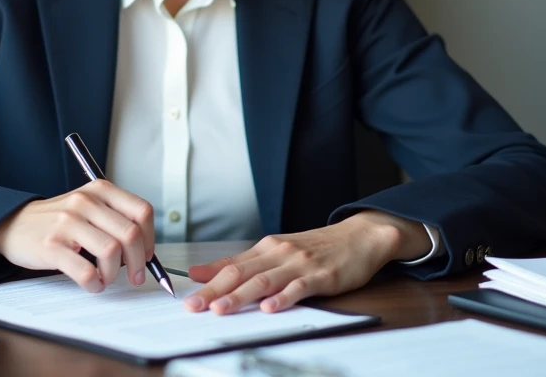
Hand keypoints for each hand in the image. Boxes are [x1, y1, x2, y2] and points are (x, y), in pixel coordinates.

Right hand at [0, 180, 154, 292]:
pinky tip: (92, 283)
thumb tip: (146, 251)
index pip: (142, 211)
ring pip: (111, 251)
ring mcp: (67, 222)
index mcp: (99, 190)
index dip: (150, 238)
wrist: (13, 225)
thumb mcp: (88, 208)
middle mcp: (85, 202)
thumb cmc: (57, 221)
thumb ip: (116, 220)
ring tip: (106, 278)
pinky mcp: (52, 245)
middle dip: (139, 262)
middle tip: (135, 276)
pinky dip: (95, 283)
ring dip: (114, 273)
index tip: (147, 255)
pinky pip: (86, 270)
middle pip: (130, 234)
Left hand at [184, 210, 429, 313]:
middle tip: (194, 307)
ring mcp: (299, 264)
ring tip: (221, 309)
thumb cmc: (316, 248)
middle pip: (241, 273)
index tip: (186, 297)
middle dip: (215, 291)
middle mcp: (278, 253)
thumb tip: (203, 272)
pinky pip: (298, 288)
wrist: (358, 236)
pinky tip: (270, 307)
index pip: (230, 266)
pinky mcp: (320, 276)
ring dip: (240, 296)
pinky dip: (283, 297)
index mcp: (265, 248)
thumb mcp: (277, 251)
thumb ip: (243, 263)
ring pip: (264, 281)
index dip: (207, 282)